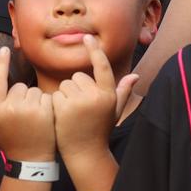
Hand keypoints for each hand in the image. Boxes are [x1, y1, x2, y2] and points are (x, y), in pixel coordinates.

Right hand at [0, 47, 55, 161]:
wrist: (32, 159)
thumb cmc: (8, 143)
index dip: (1, 63)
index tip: (5, 49)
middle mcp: (12, 107)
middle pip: (18, 86)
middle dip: (20, 96)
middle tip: (22, 115)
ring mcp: (29, 108)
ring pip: (32, 90)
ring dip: (33, 100)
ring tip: (33, 118)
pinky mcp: (45, 110)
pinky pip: (45, 96)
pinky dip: (45, 103)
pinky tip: (43, 117)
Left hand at [52, 35, 136, 159]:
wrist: (85, 153)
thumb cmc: (100, 130)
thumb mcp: (114, 111)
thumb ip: (122, 92)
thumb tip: (135, 76)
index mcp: (108, 94)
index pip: (102, 66)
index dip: (95, 51)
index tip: (87, 38)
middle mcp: (96, 96)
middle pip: (78, 77)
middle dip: (76, 88)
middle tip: (80, 109)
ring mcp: (79, 101)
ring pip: (65, 85)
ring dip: (66, 96)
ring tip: (72, 114)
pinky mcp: (63, 107)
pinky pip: (55, 94)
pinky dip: (56, 104)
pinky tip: (62, 117)